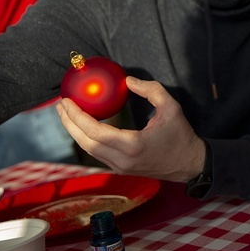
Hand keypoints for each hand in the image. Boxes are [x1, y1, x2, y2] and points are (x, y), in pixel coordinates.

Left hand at [56, 76, 204, 182]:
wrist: (190, 165)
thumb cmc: (181, 135)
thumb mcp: (171, 108)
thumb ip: (151, 90)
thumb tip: (127, 81)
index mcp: (132, 145)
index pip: (95, 131)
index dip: (76, 116)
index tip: (66, 101)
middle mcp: (122, 160)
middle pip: (85, 142)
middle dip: (68, 123)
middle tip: (60, 105)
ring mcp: (120, 167)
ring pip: (89, 150)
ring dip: (75, 132)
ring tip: (66, 114)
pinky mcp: (121, 169)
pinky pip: (97, 153)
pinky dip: (86, 139)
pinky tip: (83, 126)